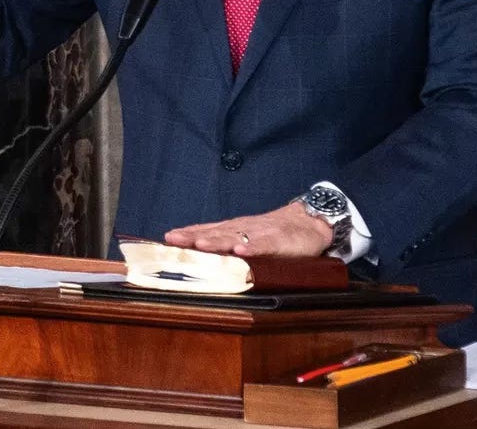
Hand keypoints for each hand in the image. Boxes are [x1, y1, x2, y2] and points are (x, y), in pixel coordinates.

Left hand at [164, 202, 333, 257]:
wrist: (309, 222)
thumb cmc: (275, 233)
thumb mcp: (247, 237)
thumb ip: (226, 244)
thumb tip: (197, 253)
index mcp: (234, 229)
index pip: (206, 231)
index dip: (187, 234)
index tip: (167, 239)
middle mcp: (243, 229)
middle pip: (215, 233)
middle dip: (194, 237)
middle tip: (173, 240)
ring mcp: (261, 234)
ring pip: (236, 237)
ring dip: (217, 241)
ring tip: (200, 244)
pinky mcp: (280, 241)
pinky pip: (264, 246)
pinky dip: (252, 248)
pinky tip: (241, 250)